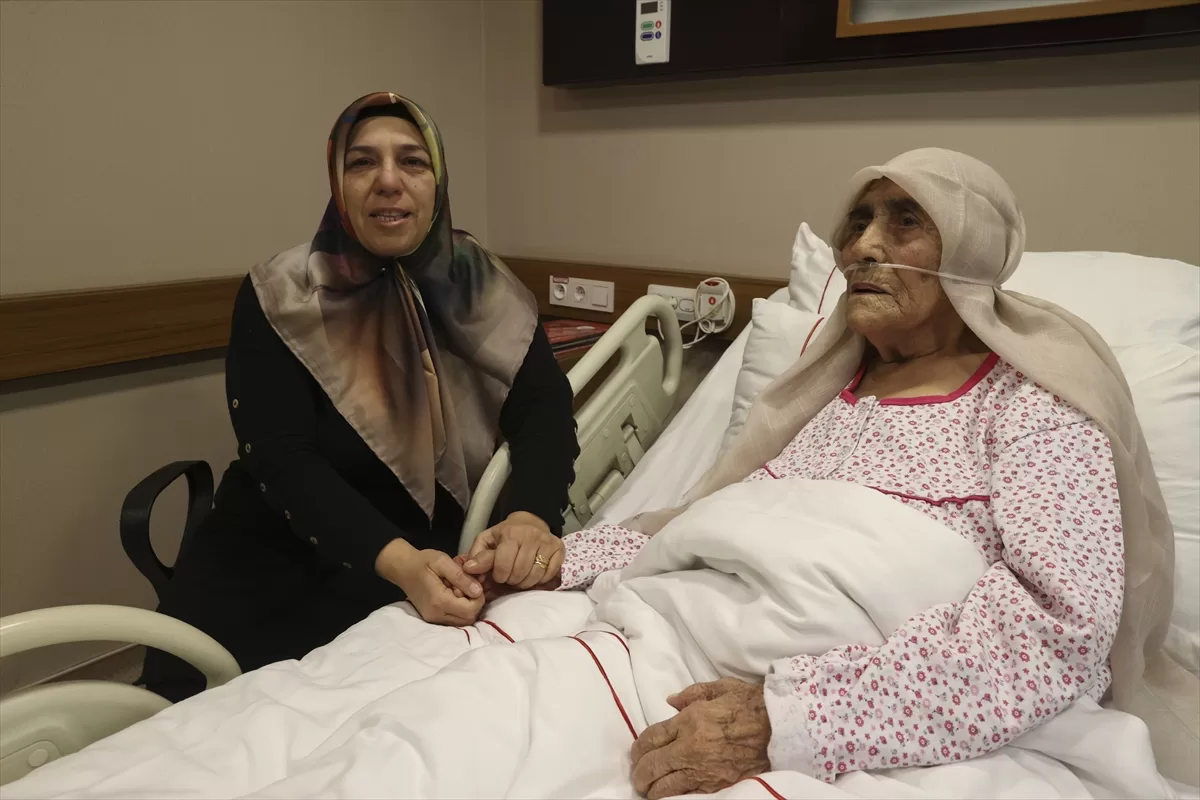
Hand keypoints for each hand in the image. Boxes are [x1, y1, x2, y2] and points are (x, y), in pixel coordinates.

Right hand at [375, 538, 483, 625]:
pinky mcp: (432, 618)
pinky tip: (455, 594)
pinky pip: (454, 619)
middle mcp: (436, 614)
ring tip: (461, 589)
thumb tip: (478, 591)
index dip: (478, 598)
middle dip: (474, 603)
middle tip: (469, 586)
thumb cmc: (422, 562)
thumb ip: (461, 577)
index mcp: (439, 601)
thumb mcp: (443, 562)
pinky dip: (459, 609)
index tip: (475, 584)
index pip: (470, 610)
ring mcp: (433, 619)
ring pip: (462, 621)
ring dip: (468, 607)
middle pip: (468, 619)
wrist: (402, 568)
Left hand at [462, 512, 564, 591]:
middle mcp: (531, 536)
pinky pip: (550, 574)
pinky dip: (540, 580)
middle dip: (511, 580)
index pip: (503, 564)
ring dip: (525, 583)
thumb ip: (477, 555)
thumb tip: (469, 569)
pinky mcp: (559, 549)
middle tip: (509, 577)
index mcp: (511, 533)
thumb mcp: (487, 540)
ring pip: (535, 575)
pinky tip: (533, 574)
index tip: (498, 575)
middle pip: (520, 572)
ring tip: (520, 577)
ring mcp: (547, 542)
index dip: (498, 575)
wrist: (531, 521)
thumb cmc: (505, 534)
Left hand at [630, 679, 771, 799]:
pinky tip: (670, 794)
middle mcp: (691, 748)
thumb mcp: (721, 688)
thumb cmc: (753, 705)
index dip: (638, 748)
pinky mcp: (717, 787)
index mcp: (690, 721)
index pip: (651, 738)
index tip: (637, 752)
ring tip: (650, 788)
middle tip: (638, 775)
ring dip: (652, 788)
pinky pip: (686, 796)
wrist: (782, 729)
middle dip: (640, 772)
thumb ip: (692, 693)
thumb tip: (671, 701)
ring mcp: (703, 771)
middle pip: (652, 765)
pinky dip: (673, 796)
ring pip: (664, 786)